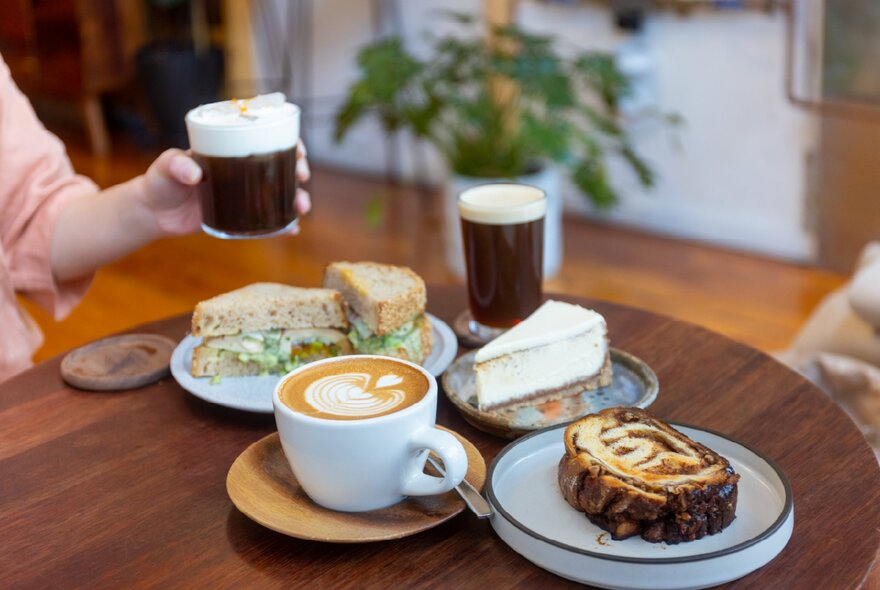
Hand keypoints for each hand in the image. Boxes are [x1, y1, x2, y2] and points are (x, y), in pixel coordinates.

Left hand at [138, 141, 311, 236]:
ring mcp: (244, 194)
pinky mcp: (241, 216)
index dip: (288, 142)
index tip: (299, 150)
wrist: (155, 213)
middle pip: (280, 165)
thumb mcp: (166, 166)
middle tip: (302, 176)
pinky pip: (267, 220)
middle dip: (299, 169)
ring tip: (302, 207)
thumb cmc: (160, 181)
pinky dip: (282, 225)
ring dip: (297, 198)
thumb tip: (195, 173)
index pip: (265, 138)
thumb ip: (177, 165)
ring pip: (279, 193)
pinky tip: (292, 230)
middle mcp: (242, 169)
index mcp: (230, 149)